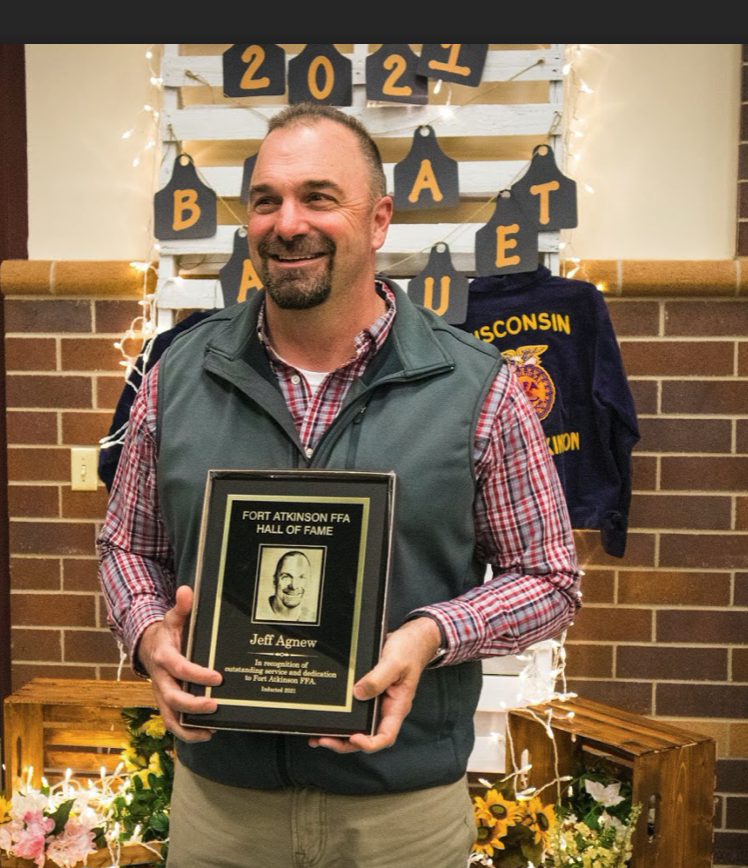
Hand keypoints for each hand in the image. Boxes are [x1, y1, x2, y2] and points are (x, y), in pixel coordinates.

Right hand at [137, 585, 222, 742]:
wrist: (148, 647)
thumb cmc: (166, 633)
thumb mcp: (172, 617)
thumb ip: (181, 606)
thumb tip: (187, 590)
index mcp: (163, 657)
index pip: (178, 667)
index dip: (196, 674)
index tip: (217, 677)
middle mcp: (160, 679)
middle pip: (171, 697)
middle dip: (192, 704)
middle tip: (215, 705)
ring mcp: (162, 694)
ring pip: (169, 717)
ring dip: (188, 726)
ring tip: (211, 728)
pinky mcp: (166, 704)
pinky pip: (173, 723)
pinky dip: (187, 732)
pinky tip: (208, 733)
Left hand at [308, 616, 441, 753]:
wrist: (412, 638)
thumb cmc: (409, 650)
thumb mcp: (394, 662)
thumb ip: (378, 678)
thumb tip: (358, 694)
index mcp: (397, 706)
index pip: (385, 736)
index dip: (369, 743)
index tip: (354, 738)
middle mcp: (386, 708)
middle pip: (367, 736)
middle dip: (345, 743)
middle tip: (324, 739)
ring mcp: (377, 702)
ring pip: (359, 726)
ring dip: (339, 733)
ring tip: (319, 736)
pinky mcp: (368, 692)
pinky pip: (355, 709)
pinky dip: (341, 715)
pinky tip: (328, 714)